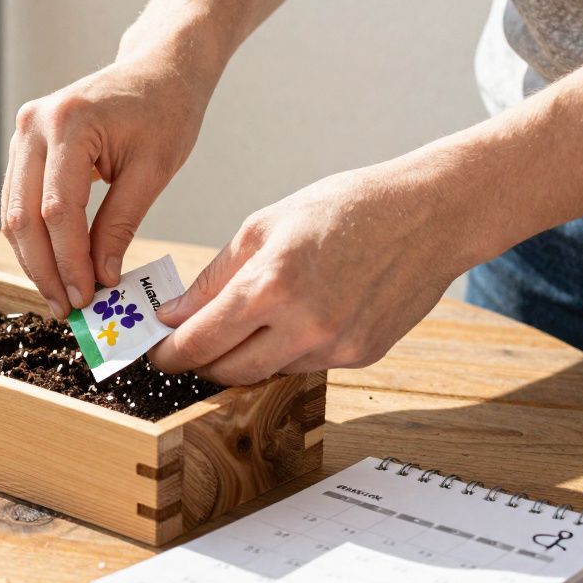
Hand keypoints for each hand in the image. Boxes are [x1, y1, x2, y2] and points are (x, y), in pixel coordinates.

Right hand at [1, 45, 216, 317]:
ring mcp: (23, 132)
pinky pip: (20, 201)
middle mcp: (34, 124)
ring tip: (61, 296)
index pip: (58, 211)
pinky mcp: (24, 145)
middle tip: (66, 309)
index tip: (85, 299)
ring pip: (14, 213)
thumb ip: (120, 225)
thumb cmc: (166, 111)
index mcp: (69, 124)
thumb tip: (99, 278)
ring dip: (35, 259)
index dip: (69, 262)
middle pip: (24, 216)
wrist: (158, 69)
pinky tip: (55, 267)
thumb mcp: (152, 171)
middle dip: (45, 269)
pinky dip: (35, 238)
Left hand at [147, 163, 472, 383]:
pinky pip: (304, 366)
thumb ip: (214, 278)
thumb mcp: (263, 226)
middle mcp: (304, 326)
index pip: (200, 343)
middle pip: (228, 372)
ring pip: (266, 373)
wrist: (428, 216)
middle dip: (200, 363)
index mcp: (271, 286)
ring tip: (243, 324)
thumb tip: (174, 314)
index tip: (154, 352)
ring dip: (244, 356)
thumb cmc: (344, 209)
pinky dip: (285, 351)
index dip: (169, 354)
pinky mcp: (361, 357)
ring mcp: (336, 348)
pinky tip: (292, 320)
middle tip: (185, 347)